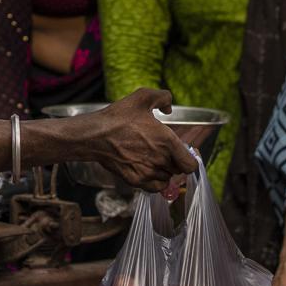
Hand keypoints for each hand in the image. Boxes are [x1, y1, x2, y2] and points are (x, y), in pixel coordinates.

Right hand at [74, 89, 198, 191]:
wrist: (94, 136)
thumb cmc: (118, 117)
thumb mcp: (142, 97)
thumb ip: (162, 98)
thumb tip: (169, 108)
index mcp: (167, 141)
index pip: (191, 164)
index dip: (190, 159)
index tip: (183, 152)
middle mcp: (160, 160)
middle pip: (179, 170)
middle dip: (175, 162)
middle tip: (164, 152)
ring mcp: (148, 172)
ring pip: (166, 178)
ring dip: (164, 171)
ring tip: (153, 159)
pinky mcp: (135, 181)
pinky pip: (155, 187)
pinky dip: (155, 181)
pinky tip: (148, 169)